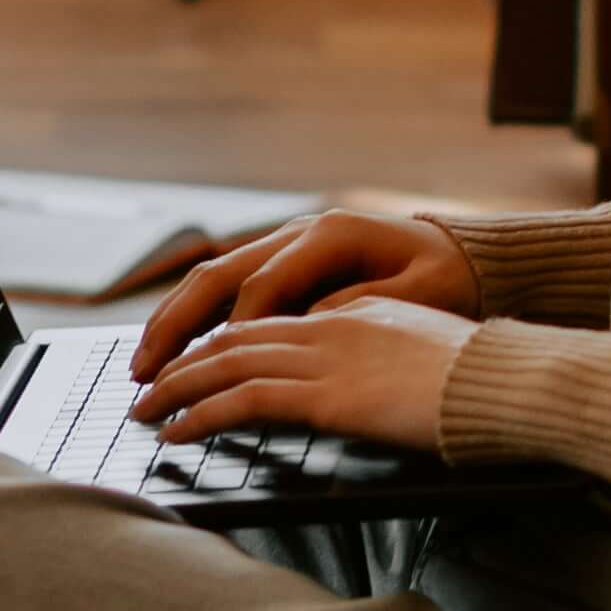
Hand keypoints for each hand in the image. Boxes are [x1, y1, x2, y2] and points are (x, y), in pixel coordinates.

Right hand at [131, 207, 478, 383]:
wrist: (467, 255)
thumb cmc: (447, 281)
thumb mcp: (415, 297)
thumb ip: (358, 308)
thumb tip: (304, 327)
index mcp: (328, 237)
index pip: (262, 288)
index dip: (236, 334)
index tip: (212, 376)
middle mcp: (297, 233)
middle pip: (218, 277)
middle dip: (177, 327)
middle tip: (145, 372)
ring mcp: (286, 244)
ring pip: (212, 279)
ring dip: (174, 321)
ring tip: (143, 364)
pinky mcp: (285, 261)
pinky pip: (228, 287)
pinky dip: (196, 317)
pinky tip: (176, 349)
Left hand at [131, 294, 472, 460]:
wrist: (506, 384)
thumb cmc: (483, 382)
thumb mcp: (425, 355)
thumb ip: (383, 356)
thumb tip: (363, 381)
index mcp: (354, 314)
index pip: (269, 322)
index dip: (222, 343)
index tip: (192, 363)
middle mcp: (331, 326)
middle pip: (235, 337)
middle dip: (182, 362)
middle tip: (147, 385)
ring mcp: (326, 358)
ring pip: (227, 365)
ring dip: (176, 389)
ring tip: (144, 412)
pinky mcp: (326, 396)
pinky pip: (244, 401)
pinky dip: (200, 416)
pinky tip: (175, 432)